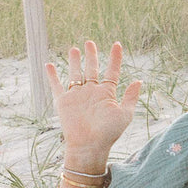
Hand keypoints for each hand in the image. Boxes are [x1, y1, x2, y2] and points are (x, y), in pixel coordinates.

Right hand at [45, 40, 140, 171]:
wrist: (89, 145)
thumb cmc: (108, 133)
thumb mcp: (124, 114)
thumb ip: (131, 97)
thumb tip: (138, 81)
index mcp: (106, 94)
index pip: (112, 71)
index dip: (115, 58)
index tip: (117, 44)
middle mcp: (91, 92)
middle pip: (91, 69)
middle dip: (91, 55)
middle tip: (90, 42)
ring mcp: (77, 96)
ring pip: (75, 74)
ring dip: (74, 61)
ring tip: (74, 49)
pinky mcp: (64, 101)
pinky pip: (56, 86)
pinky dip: (52, 76)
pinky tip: (48, 64)